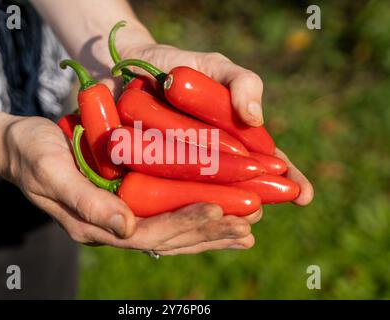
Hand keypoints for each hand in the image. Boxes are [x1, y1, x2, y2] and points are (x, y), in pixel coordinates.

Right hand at [4, 116, 259, 254]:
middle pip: (169, 236)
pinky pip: (165, 214)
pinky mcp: (126, 202)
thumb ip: (86, 203)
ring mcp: (121, 217)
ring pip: (172, 231)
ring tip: (245, 228)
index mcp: (97, 225)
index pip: (150, 231)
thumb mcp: (53, 173)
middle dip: (209, 231)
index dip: (185, 222)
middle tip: (248, 224)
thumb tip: (126, 228)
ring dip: (209, 230)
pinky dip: (193, 216)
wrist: (19, 147)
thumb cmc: (33, 154)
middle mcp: (114, 226)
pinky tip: (218, 213)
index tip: (220, 209)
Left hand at [118, 44, 313, 204]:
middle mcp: (213, 159)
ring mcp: (183, 169)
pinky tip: (188, 217)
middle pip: (240, 187)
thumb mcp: (216, 67)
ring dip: (220, 211)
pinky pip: (168, 193)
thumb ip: (243, 83)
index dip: (288, 180)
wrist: (130, 65)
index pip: (267, 163)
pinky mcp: (151, 173)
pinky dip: (179, 205)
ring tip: (230, 220)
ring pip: (207, 196)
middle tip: (256, 210)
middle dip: (254, 201)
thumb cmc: (180, 66)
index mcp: (236, 139)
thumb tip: (255, 118)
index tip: (304, 195)